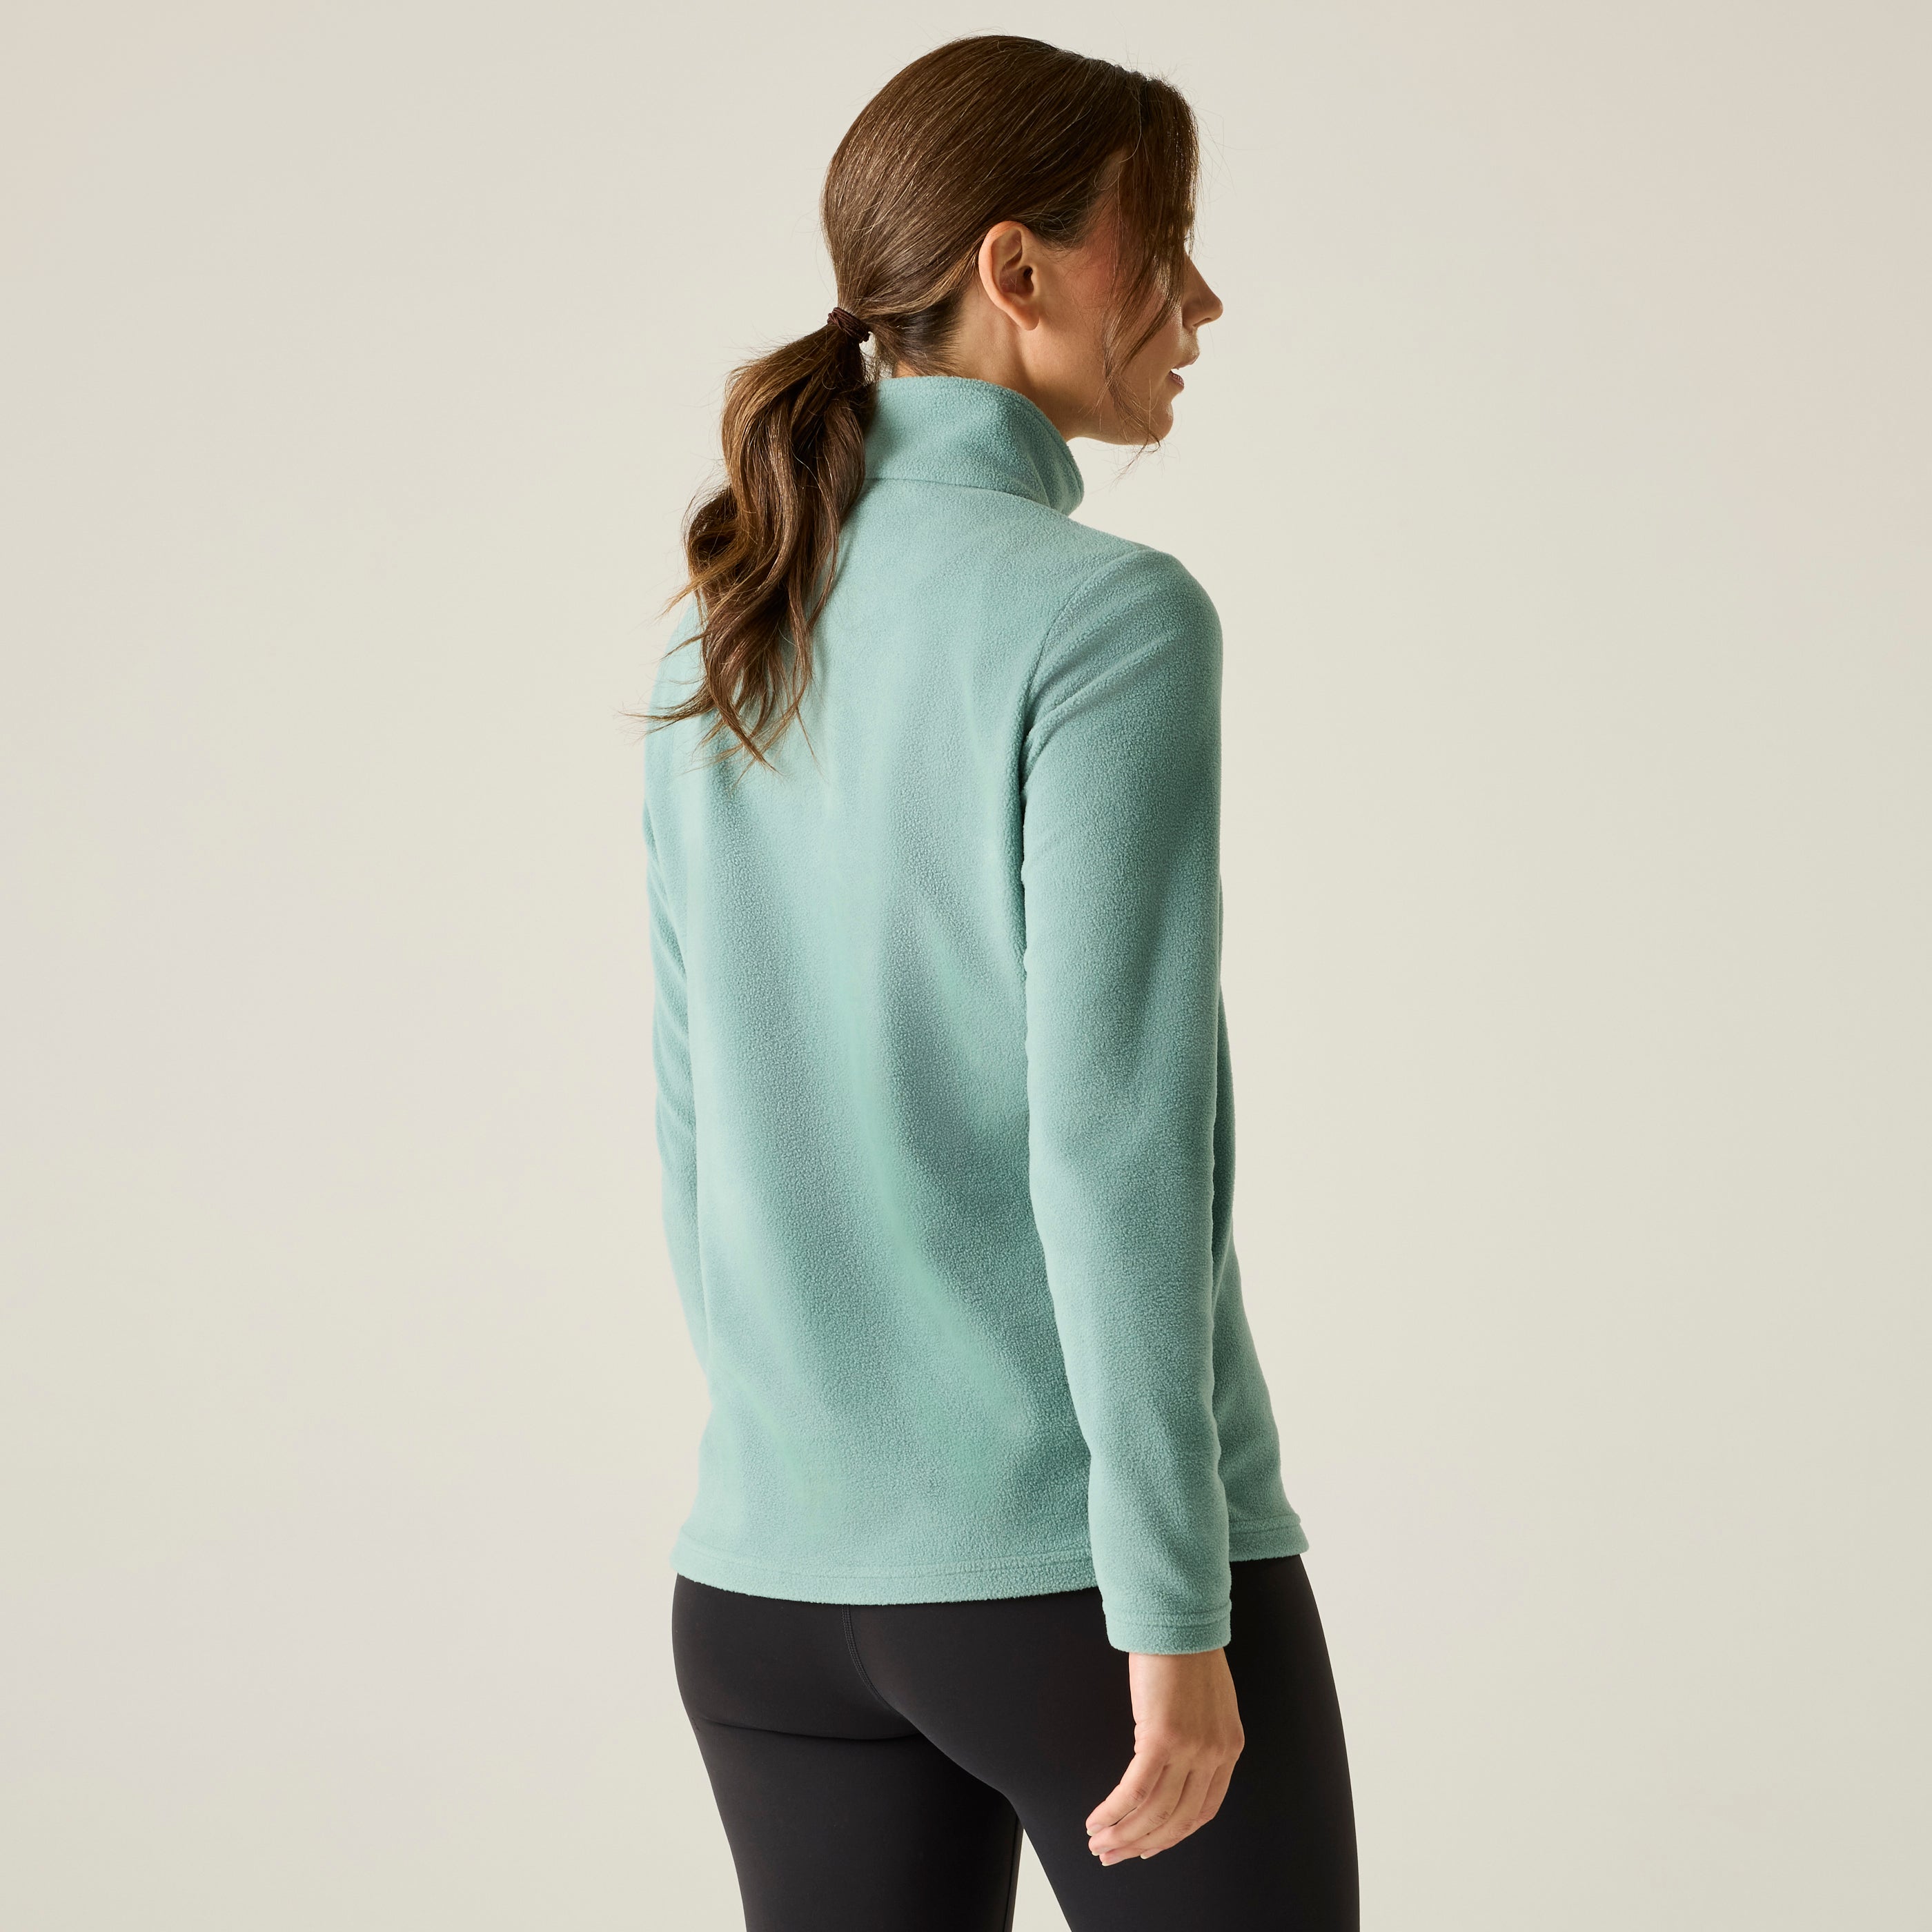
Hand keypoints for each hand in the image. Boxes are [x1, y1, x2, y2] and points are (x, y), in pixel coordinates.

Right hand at [1085, 1645, 1243, 1863]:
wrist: (1178, 1619)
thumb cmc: (1185, 1653)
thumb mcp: (1204, 1704)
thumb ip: (1196, 1738)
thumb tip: (1166, 1767)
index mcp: (1228, 1749)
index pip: (1202, 1812)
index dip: (1172, 1836)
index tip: (1146, 1848)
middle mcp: (1214, 1755)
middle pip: (1177, 1820)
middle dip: (1141, 1844)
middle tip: (1112, 1856)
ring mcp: (1190, 1749)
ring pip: (1154, 1812)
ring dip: (1122, 1834)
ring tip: (1097, 1843)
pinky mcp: (1162, 1738)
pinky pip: (1135, 1790)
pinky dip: (1113, 1811)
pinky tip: (1096, 1820)